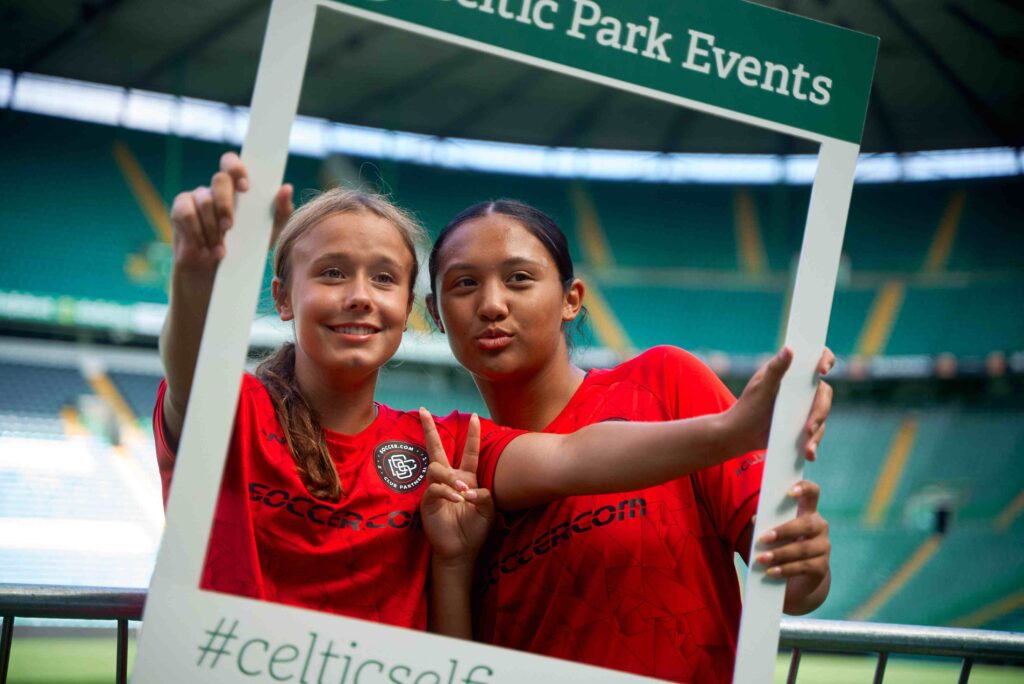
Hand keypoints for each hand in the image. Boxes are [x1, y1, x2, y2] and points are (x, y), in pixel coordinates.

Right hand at [170, 152, 292, 271]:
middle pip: (219, 179)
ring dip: (213, 227)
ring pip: (204, 200)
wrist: (220, 276)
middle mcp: (215, 189)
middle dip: (225, 203)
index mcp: (235, 188)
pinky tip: (205, 246)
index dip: (236, 168)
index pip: (231, 163)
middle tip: (230, 227)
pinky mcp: (180, 211)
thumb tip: (286, 188)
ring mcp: (196, 198)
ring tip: (220, 247)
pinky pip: (186, 213)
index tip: (245, 187)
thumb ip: (280, 212)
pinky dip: (197, 232)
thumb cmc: (246, 249)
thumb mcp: (269, 233)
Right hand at [418, 409, 495, 565]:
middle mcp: (448, 479)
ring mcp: (436, 488)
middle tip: (422, 410)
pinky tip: (457, 499)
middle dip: (429, 429)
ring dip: (450, 477)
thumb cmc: (475, 529)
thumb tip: (468, 489)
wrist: (461, 550)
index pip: (469, 452)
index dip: (473, 435)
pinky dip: (447, 491)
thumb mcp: (488, 510)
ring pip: (436, 468)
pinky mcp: (428, 501)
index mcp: (465, 478)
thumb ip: (484, 495)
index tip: (474, 416)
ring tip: (461, 491)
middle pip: (436, 449)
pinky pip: (434, 488)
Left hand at [725, 346, 834, 460]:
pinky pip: (816, 431)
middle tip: (809, 428)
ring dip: (817, 432)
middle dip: (819, 411)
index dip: (825, 359)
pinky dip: (813, 442)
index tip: (822, 370)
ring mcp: (804, 406)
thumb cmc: (747, 408)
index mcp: (790, 373)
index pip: (814, 359)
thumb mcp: (761, 389)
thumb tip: (789, 348)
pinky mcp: (804, 424)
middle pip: (823, 393)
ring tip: (807, 447)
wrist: (740, 436)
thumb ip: (776, 370)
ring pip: (822, 414)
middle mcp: (800, 388)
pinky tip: (809, 453)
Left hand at [755, 480, 830, 613]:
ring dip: (780, 554)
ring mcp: (824, 547)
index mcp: (808, 512)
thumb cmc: (783, 546)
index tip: (790, 492)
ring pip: (803, 548)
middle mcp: (820, 527)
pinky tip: (771, 572)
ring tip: (761, 559)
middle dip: (784, 531)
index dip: (804, 488)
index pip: (813, 493)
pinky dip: (785, 569)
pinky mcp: (822, 567)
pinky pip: (804, 567)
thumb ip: (766, 523)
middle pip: (807, 524)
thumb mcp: (775, 533)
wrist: (799, 578)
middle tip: (763, 539)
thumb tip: (756, 519)